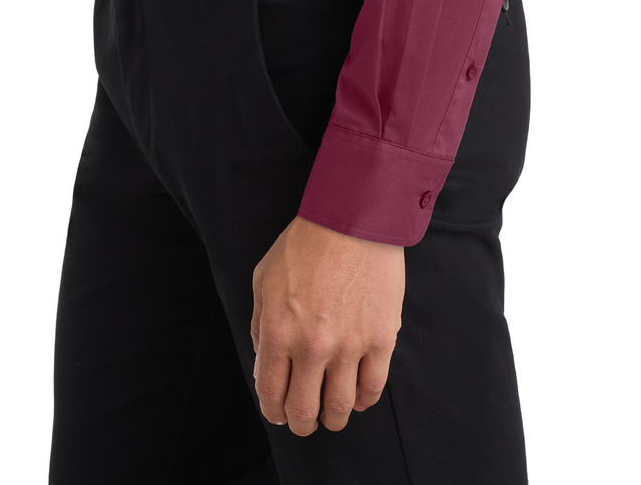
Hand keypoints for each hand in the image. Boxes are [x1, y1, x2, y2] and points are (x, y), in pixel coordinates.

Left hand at [250, 213, 403, 435]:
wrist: (354, 217)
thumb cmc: (306, 242)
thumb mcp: (264, 275)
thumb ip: (258, 321)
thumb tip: (263, 358)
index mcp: (278, 331)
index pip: (271, 393)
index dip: (273, 412)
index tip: (278, 414)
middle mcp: (311, 346)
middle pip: (304, 411)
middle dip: (301, 423)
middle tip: (304, 421)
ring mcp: (349, 346)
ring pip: (340, 408)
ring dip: (333, 418)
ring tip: (332, 414)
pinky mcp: (381, 339)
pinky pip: (373, 387)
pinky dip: (364, 400)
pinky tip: (358, 397)